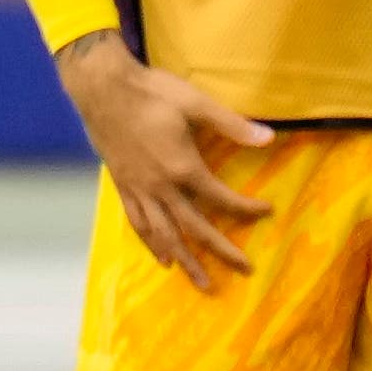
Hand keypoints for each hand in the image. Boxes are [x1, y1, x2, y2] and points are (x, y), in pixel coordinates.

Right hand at [57, 32, 272, 290]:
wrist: (102, 88)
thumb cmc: (151, 92)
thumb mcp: (195, 103)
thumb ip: (232, 125)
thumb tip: (269, 138)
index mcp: (182, 167)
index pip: (221, 198)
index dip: (246, 208)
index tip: (266, 211)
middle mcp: (161, 187)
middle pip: (195, 228)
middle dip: (221, 251)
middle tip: (244, 269)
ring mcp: (139, 190)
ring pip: (164, 234)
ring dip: (186, 260)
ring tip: (202, 281)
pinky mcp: (123, 186)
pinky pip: (138, 223)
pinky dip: (152, 243)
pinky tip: (162, 257)